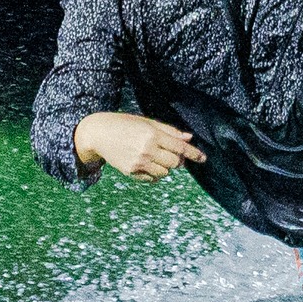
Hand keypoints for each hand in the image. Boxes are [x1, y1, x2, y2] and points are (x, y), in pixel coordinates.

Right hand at [73, 112, 207, 182]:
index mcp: (152, 134)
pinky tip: (148, 164)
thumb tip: (189, 138)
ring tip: (157, 157)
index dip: (194, 154)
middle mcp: (147, 149)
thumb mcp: (147, 122)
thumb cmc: (125, 124)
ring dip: (166, 167)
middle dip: (179, 160)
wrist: (99, 134)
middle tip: (174, 154)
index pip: (180, 147)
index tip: (203, 159)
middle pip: (175, 163)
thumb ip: (169, 131)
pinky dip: (155, 174)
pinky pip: (152, 178)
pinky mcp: (131, 172)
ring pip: (165, 172)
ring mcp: (138, 162)